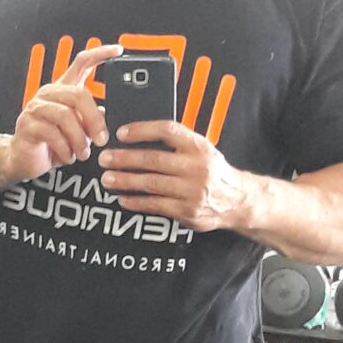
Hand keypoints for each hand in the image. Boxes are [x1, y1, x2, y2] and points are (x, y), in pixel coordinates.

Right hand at [4, 44, 121, 182]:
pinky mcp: (27, 125)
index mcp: (64, 90)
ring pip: (65, 116)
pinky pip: (52, 134)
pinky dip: (65, 149)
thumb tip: (107, 115)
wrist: (24, 160)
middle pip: (77, 94)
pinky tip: (68, 156)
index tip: (118, 50)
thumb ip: (92, 120)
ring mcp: (36, 108)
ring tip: (83, 153)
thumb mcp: (79, 131)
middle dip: (93, 119)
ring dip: (79, 139)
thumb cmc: (52, 144)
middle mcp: (50, 95)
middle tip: (101, 139)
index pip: (82, 63)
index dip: (100, 54)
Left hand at [98, 121, 247, 231]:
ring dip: (126, 181)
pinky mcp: (187, 212)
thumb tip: (137, 135)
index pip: (167, 131)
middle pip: (154, 159)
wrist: (237, 200)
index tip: (121, 133)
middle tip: (105, 158)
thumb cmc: (212, 171)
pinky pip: (156, 206)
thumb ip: (177, 143)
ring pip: (151, 184)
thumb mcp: (201, 150)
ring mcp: (192, 191)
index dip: (142, 130)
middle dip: (125, 159)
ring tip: (108, 179)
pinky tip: (123, 198)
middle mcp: (196, 167)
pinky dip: (137, 202)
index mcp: (198, 146)